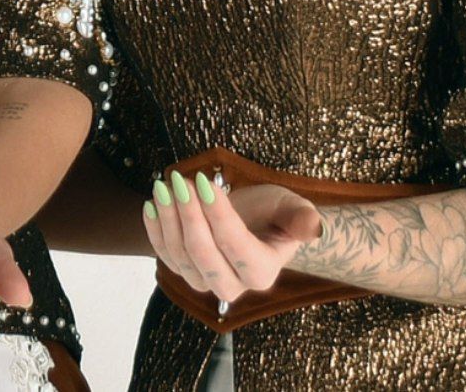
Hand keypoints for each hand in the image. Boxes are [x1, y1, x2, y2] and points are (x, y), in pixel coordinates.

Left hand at [143, 174, 321, 303]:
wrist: (255, 224)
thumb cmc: (274, 214)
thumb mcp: (291, 208)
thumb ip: (300, 218)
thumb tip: (313, 227)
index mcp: (262, 271)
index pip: (236, 246)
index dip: (218, 215)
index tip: (205, 181)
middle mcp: (233, 285)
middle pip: (204, 257)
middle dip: (188, 217)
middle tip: (179, 181)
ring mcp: (204, 281)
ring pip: (180, 257)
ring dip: (168, 219)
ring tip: (163, 186)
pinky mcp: (184, 271)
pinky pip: (164, 255)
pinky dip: (155, 230)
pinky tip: (151, 204)